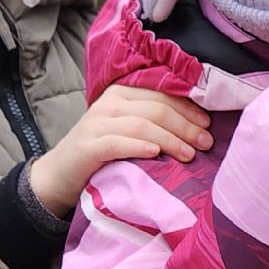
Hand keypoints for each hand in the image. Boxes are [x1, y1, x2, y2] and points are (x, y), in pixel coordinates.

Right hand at [29, 86, 211, 213]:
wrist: (60, 175)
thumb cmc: (103, 153)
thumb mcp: (128, 130)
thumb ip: (153, 122)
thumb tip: (198, 128)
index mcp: (123, 93)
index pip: (163, 94)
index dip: (189, 109)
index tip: (209, 124)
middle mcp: (110, 103)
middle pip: (157, 109)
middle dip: (186, 125)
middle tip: (206, 143)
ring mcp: (97, 123)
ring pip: (142, 124)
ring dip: (170, 139)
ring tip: (189, 154)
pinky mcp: (88, 146)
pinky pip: (118, 142)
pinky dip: (139, 147)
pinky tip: (156, 154)